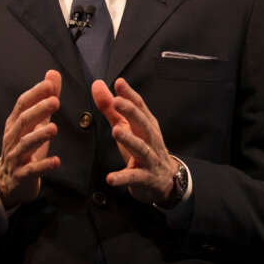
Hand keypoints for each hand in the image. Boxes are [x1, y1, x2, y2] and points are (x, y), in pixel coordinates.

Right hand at [0, 70, 61, 207]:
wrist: (7, 182)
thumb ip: (45, 100)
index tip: (50, 84)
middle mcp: (12, 138)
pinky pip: (31, 171)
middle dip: (38, 111)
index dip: (35, 94)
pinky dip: (43, 166)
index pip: (22, 104)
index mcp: (15, 124)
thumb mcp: (35, 123)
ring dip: (39, 136)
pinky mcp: (21, 176)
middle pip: (23, 122)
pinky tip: (56, 161)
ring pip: (25, 145)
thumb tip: (53, 74)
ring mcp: (15, 157)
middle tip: (55, 101)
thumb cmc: (24, 147)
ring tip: (54, 128)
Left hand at [92, 77, 176, 204]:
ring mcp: (150, 159)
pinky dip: (123, 177)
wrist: (166, 181)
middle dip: (131, 112)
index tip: (119, 82)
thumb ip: (111, 108)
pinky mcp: (145, 177)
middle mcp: (151, 139)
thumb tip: (97, 84)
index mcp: (147, 125)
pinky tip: (110, 178)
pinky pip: (134, 177)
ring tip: (116, 130)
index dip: (129, 94)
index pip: (140, 107)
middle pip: (143, 123)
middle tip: (116, 102)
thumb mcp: (128, 128)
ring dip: (129, 139)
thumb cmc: (144, 149)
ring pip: (141, 148)